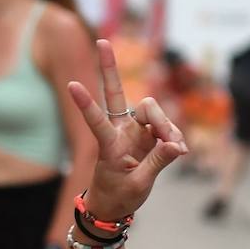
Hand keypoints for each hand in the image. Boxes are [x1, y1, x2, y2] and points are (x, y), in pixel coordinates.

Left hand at [68, 40, 188, 219]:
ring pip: (151, 109)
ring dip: (166, 123)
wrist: (114, 206)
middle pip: (117, 95)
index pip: (96, 121)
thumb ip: (158, 162)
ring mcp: (133, 130)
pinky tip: (178, 149)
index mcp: (108, 146)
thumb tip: (178, 144)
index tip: (71, 84)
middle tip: (102, 42)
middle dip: (109, 69)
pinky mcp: (147, 134)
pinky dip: (173, 134)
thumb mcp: (139, 184)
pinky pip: (165, 125)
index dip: (86, 104)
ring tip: (176, 147)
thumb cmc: (119, 196)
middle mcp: (118, 132)